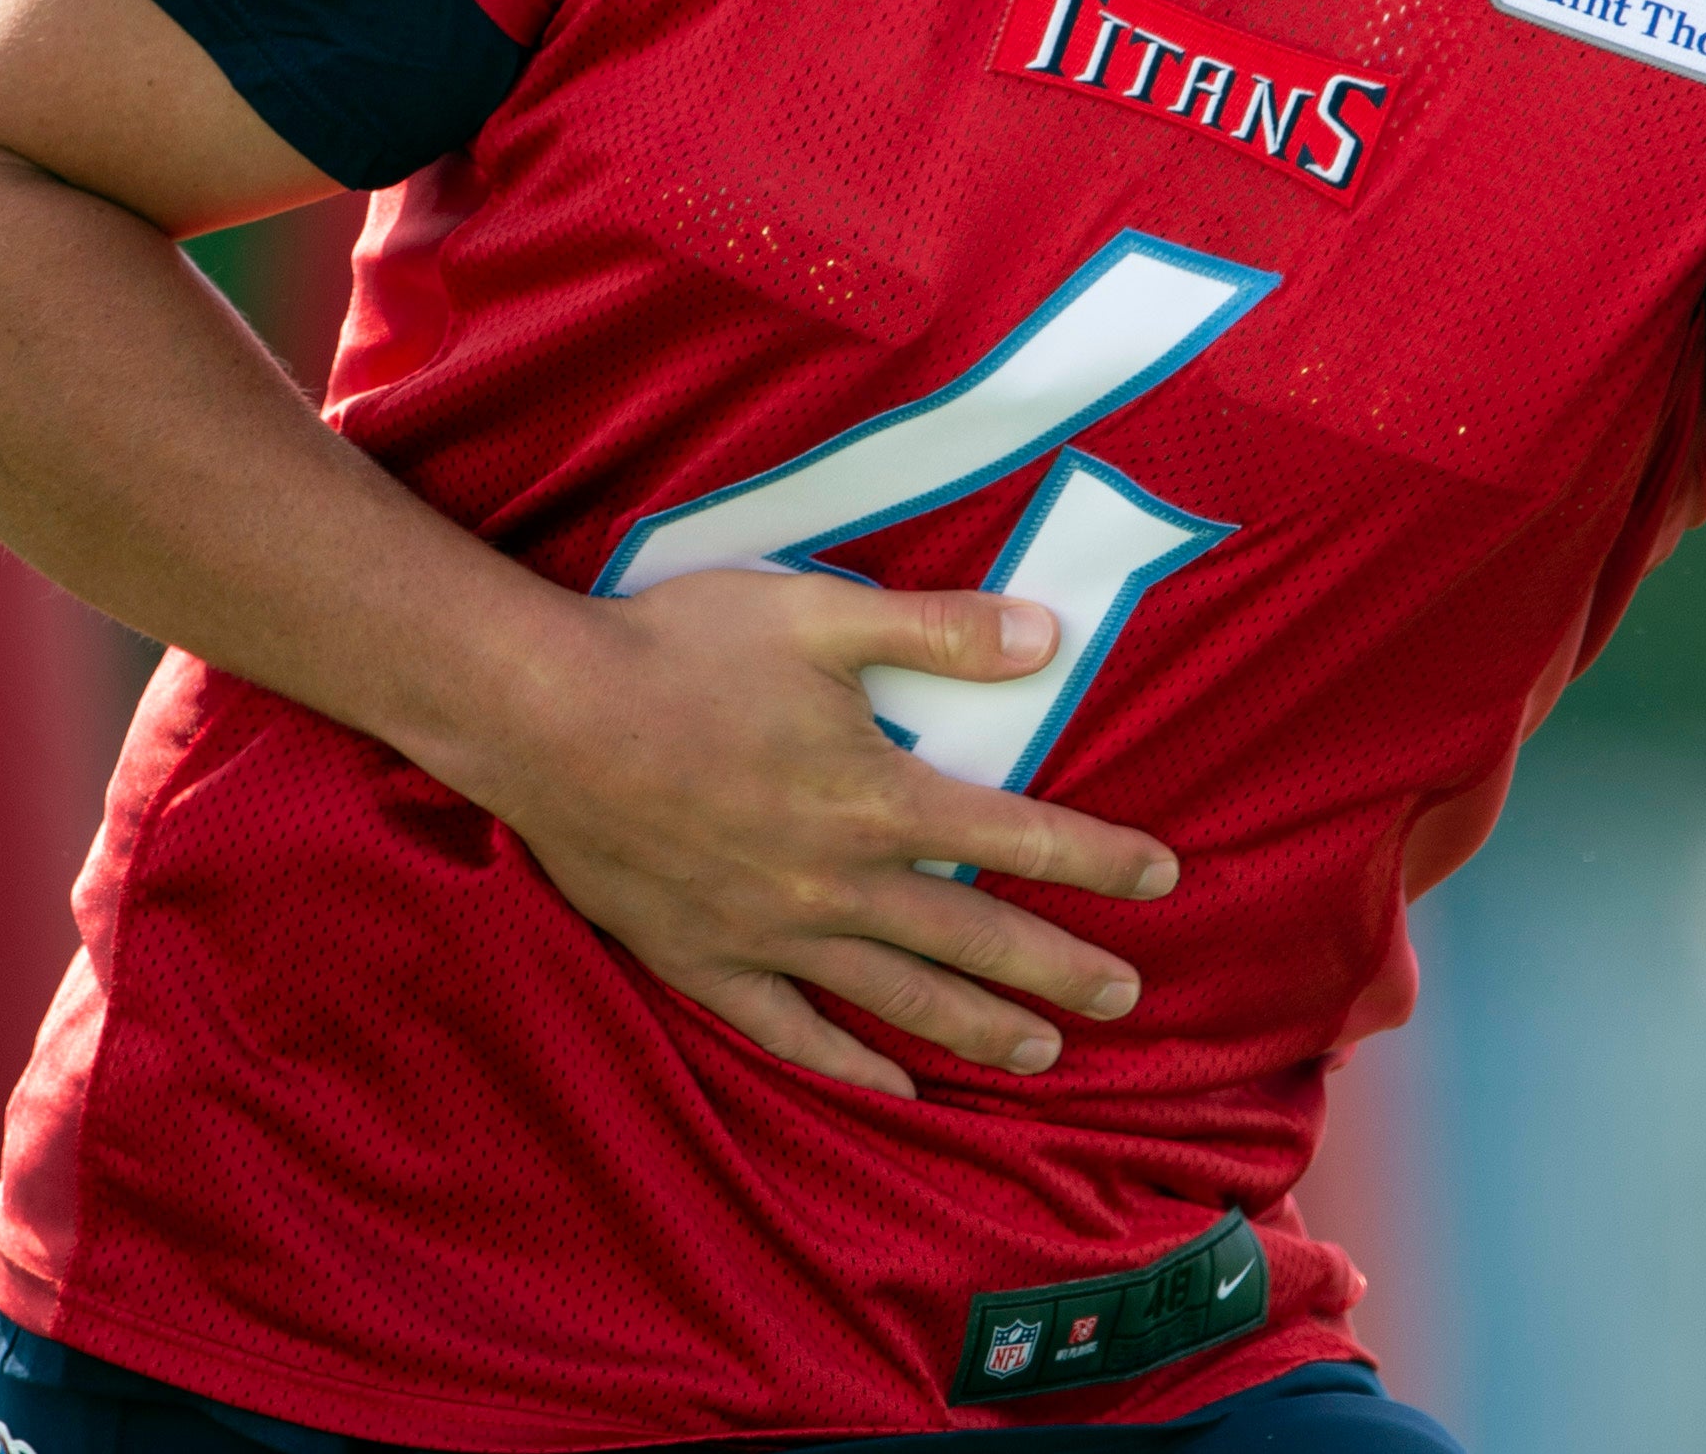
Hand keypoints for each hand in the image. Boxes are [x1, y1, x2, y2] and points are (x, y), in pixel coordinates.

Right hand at [460, 571, 1179, 1100]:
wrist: (542, 715)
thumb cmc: (677, 652)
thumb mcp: (816, 616)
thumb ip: (938, 631)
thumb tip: (1048, 638)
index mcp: (875, 797)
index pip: (1018, 837)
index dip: (1099, 859)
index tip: (1163, 878)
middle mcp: (838, 883)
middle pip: (975, 940)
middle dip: (1061, 969)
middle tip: (1124, 998)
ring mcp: (771, 934)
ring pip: (899, 999)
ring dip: (979, 1029)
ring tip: (1042, 1053)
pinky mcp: (704, 961)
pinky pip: (790, 1033)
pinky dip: (850, 1066)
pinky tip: (894, 1089)